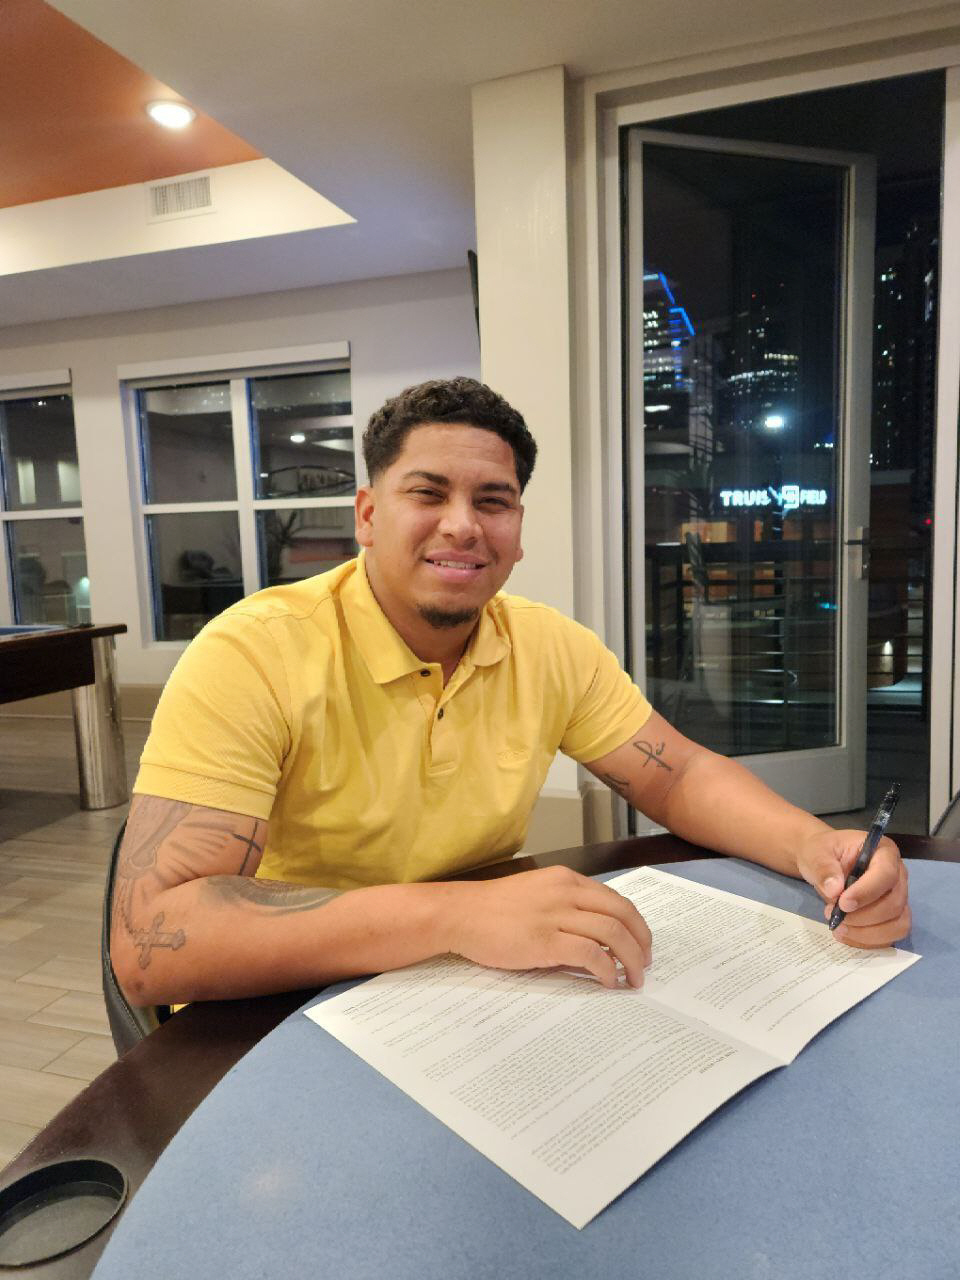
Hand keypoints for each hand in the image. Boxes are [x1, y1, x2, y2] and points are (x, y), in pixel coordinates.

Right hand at [445, 866, 652, 987]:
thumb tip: (594, 937)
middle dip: (641, 942)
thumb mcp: (536, 894)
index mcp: (566, 880)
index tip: (641, 944)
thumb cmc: (493, 909)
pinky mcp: (545, 941)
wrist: (460, 914)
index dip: (636, 924)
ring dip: (630, 959)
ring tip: (633, 979)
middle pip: (622, 914)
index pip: (615, 900)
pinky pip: (591, 955)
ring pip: (612, 934)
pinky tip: (608, 982)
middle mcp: (566, 893)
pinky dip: (607, 970)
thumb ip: (565, 907)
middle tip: (645, 964)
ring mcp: (556, 916)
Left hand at [795, 828, 909, 947]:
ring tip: (838, 927)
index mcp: (883, 852)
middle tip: (833, 915)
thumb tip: (834, 890)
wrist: (822, 863)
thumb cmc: (823, 852)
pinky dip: (868, 941)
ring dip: (867, 933)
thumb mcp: (816, 852)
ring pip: (897, 924)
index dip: (867, 892)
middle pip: (894, 903)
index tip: (843, 903)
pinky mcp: (892, 917)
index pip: (886, 874)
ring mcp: (898, 897)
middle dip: (863, 916)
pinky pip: (890, 936)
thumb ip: (824, 868)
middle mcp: (898, 875)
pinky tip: (846, 935)